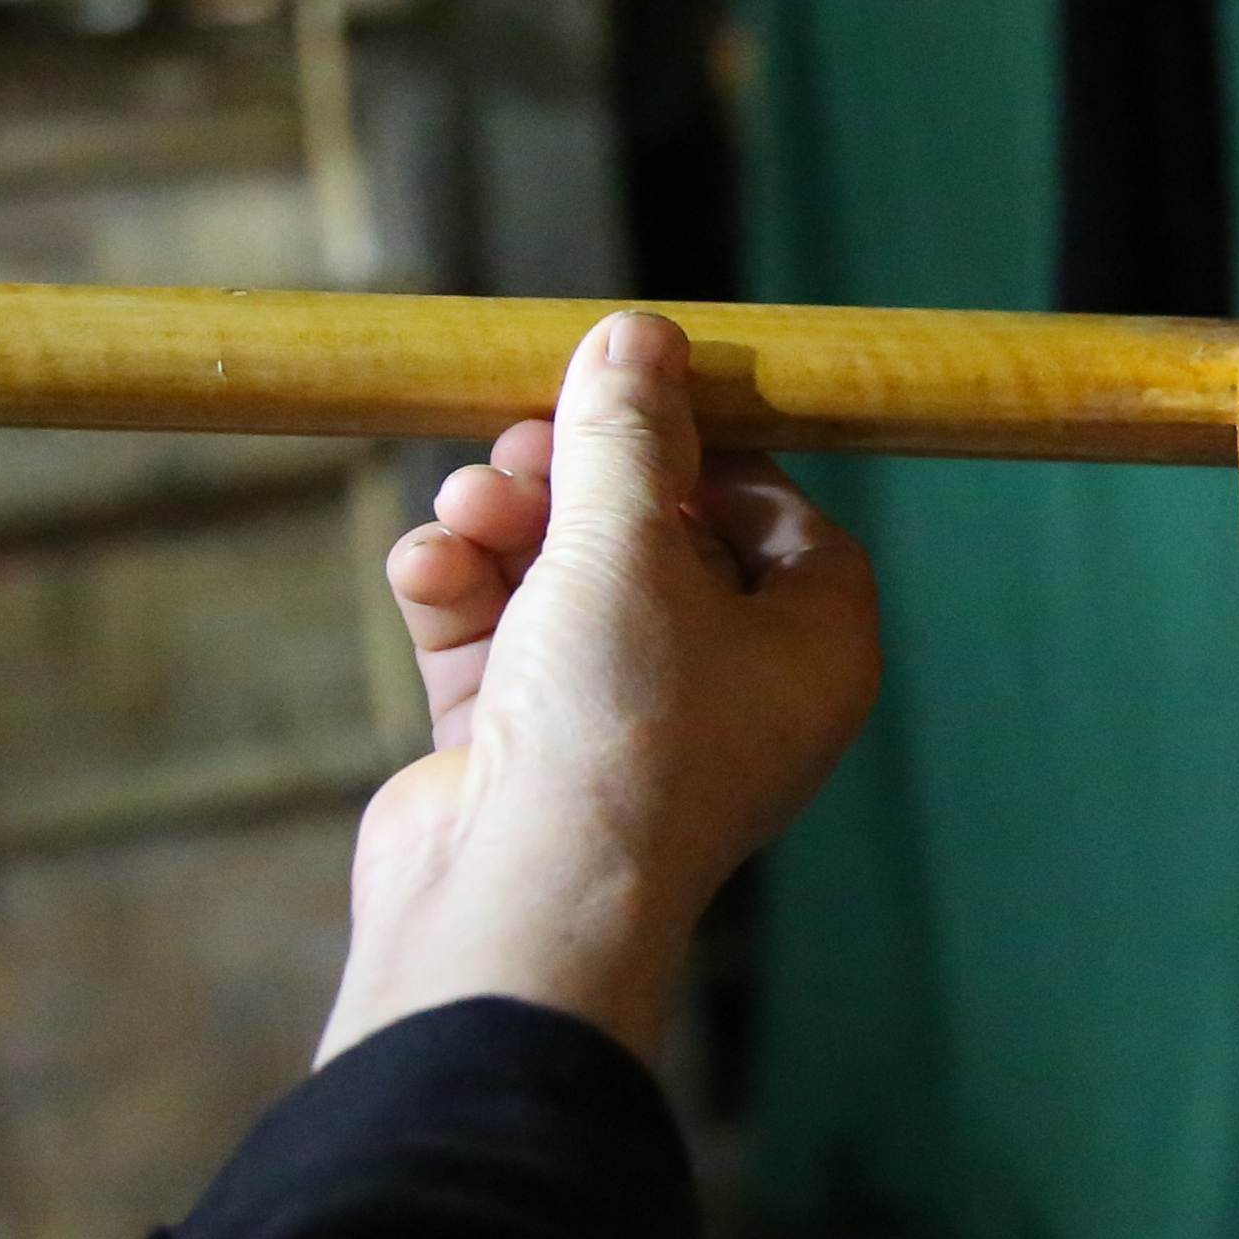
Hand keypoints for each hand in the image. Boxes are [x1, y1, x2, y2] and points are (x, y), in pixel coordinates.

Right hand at [325, 310, 882, 1070]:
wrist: (514, 905)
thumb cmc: (619, 727)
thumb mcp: (628, 546)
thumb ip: (628, 435)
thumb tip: (640, 333)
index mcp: (811, 658)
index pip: (788, 525)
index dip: (718, 455)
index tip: (644, 399)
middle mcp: (729, 697)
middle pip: (662, 545)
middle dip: (584, 482)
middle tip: (529, 439)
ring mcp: (620, 728)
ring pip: (566, 588)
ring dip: (510, 530)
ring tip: (469, 502)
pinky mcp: (523, 754)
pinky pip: (496, 644)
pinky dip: (461, 597)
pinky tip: (427, 567)